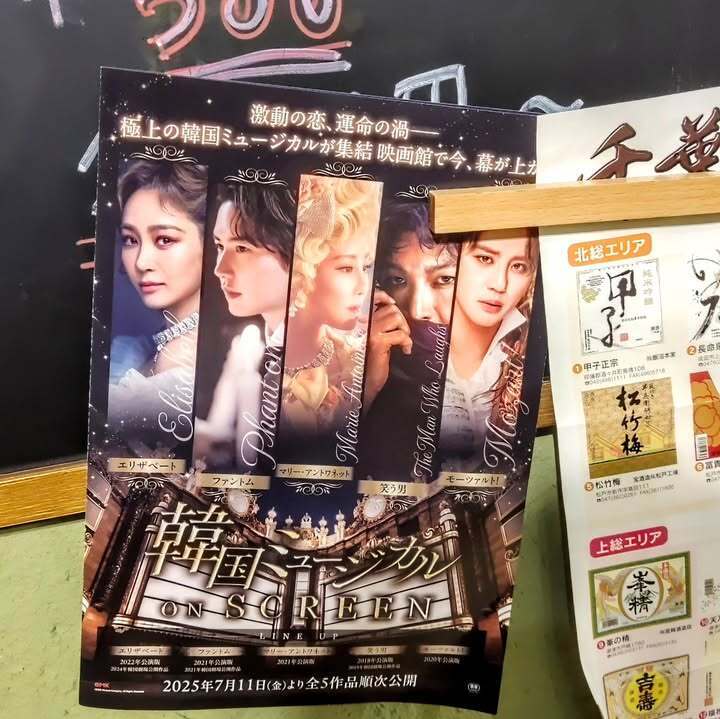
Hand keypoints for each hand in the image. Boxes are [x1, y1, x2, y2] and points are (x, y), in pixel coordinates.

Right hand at [363, 289, 412, 410]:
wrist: (365, 382)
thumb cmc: (370, 361)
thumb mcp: (374, 338)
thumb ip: (380, 323)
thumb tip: (393, 307)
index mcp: (360, 320)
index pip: (372, 298)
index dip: (384, 297)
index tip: (392, 303)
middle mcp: (362, 323)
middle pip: (390, 309)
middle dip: (401, 321)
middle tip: (402, 334)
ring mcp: (369, 332)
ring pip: (396, 318)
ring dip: (404, 330)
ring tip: (402, 341)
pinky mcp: (378, 343)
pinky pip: (400, 334)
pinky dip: (407, 342)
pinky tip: (404, 350)